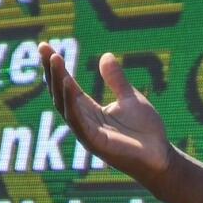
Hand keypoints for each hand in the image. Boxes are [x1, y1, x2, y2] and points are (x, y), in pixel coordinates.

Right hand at [40, 43, 172, 186]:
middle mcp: (83, 121)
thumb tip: (106, 55)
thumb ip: (116, 80)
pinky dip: (71, 102)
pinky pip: (78, 120)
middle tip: (42, 47)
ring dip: (58, 82)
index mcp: (89, 110)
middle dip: (50, 71)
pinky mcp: (95, 142)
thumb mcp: (130, 98)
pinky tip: (68, 84)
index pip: (67, 86)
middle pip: (60, 93)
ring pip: (65, 105)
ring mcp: (87, 132)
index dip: (56, 68)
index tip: (44, 46)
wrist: (160, 156)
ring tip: (54, 59)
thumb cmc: (145, 131)